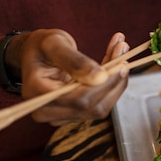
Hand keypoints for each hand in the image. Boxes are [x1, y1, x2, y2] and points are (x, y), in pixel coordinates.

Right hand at [13, 29, 130, 125]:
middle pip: (92, 107)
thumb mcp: (54, 44)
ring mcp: (61, 116)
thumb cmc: (42, 46)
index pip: (79, 100)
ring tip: (120, 51)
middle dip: (114, 79)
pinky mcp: (75, 113)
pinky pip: (100, 102)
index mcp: (37, 93)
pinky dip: (112, 82)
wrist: (37, 54)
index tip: (121, 62)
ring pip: (100, 106)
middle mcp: (47, 111)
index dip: (105, 84)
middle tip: (123, 50)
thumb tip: (100, 77)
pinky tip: (115, 61)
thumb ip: (75, 60)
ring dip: (116, 80)